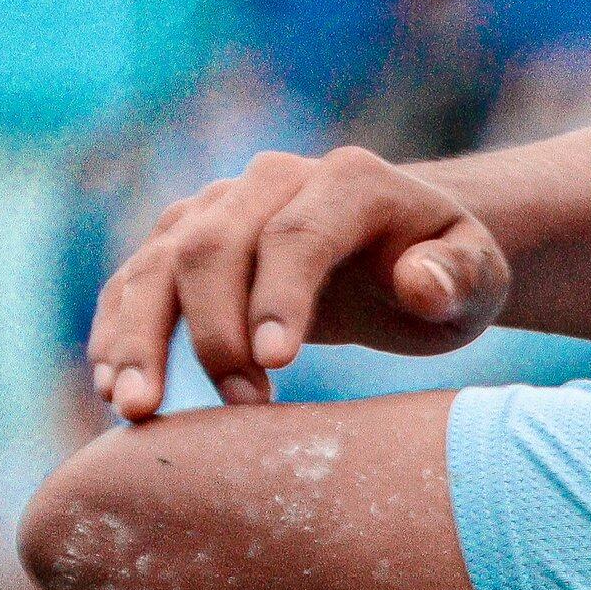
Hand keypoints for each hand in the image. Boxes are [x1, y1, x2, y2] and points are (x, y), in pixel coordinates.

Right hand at [88, 148, 511, 416]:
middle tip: (237, 406)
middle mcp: (271, 180)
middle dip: (212, 329)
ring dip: (139, 336)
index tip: (275, 364)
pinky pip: (133, 282)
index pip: (298, 233)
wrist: (397, 250)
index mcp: (350, 180)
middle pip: (213, 244)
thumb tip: (419, 281)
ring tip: (136, 409)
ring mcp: (217, 207)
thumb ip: (458, 275)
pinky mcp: (180, 240)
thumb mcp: (478, 276)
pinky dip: (115, 332)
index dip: (280, 296)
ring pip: (157, 261)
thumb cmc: (444, 272)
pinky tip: (112, 389)